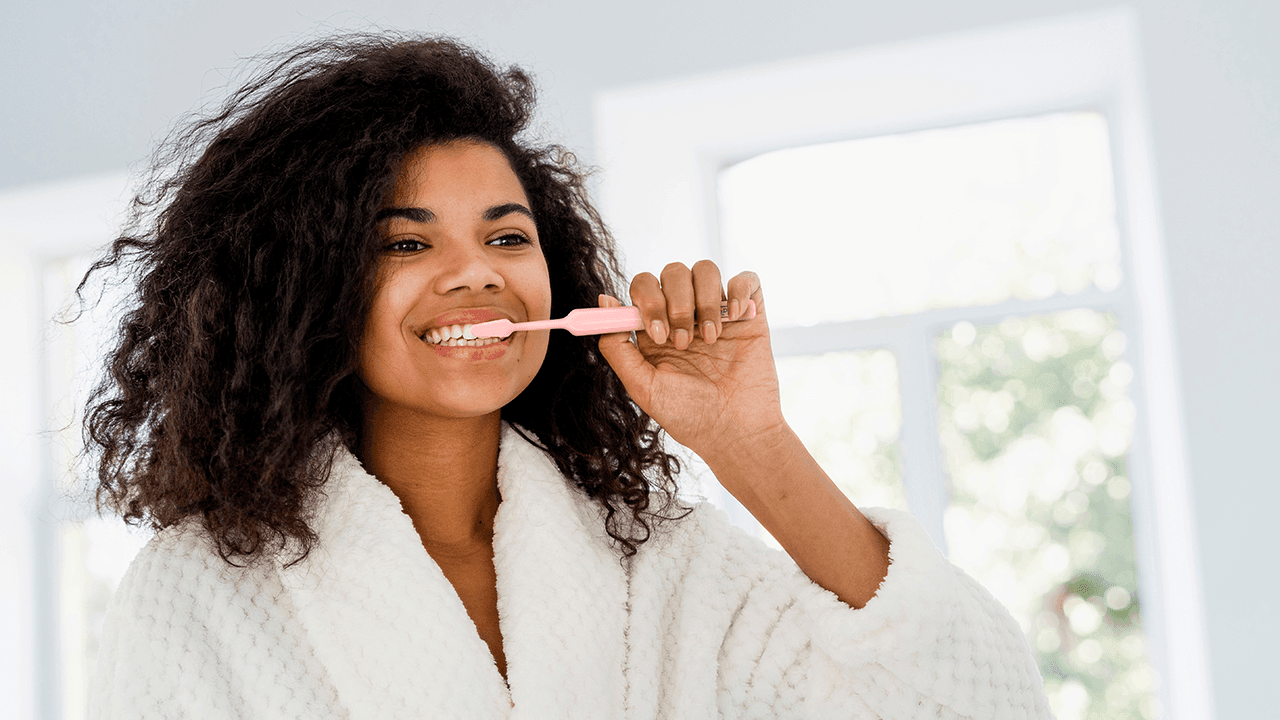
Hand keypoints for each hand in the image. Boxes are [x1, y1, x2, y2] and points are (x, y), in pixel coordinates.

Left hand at [596, 260, 786, 469]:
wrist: (736, 433)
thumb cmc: (689, 416)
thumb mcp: (643, 386)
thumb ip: (617, 348)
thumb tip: (603, 302)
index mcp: (657, 329)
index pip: (643, 287)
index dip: (645, 299)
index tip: (654, 331)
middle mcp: (686, 315)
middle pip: (672, 273)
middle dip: (676, 304)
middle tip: (683, 342)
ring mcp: (718, 313)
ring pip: (705, 270)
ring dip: (705, 301)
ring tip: (711, 340)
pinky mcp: (750, 316)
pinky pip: (746, 278)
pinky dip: (740, 290)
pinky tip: (737, 318)